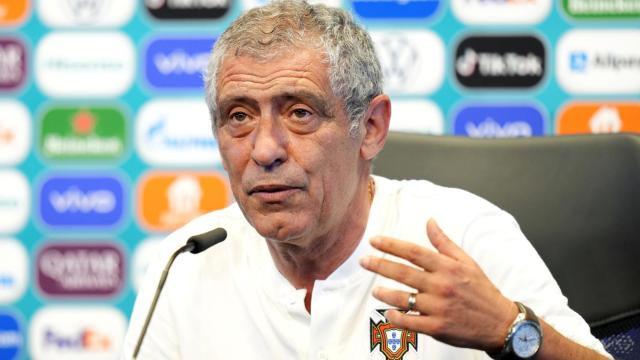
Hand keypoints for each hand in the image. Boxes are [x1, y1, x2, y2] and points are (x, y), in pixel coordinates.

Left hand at [359, 218, 517, 351]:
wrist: (500, 323)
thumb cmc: (481, 290)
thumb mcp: (466, 262)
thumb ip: (444, 243)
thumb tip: (430, 221)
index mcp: (447, 267)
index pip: (413, 252)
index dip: (391, 245)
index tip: (374, 241)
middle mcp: (441, 286)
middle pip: (403, 272)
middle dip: (379, 265)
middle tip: (364, 261)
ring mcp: (438, 308)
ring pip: (403, 298)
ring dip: (385, 293)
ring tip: (375, 290)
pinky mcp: (437, 328)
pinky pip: (410, 322)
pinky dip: (397, 318)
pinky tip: (389, 313)